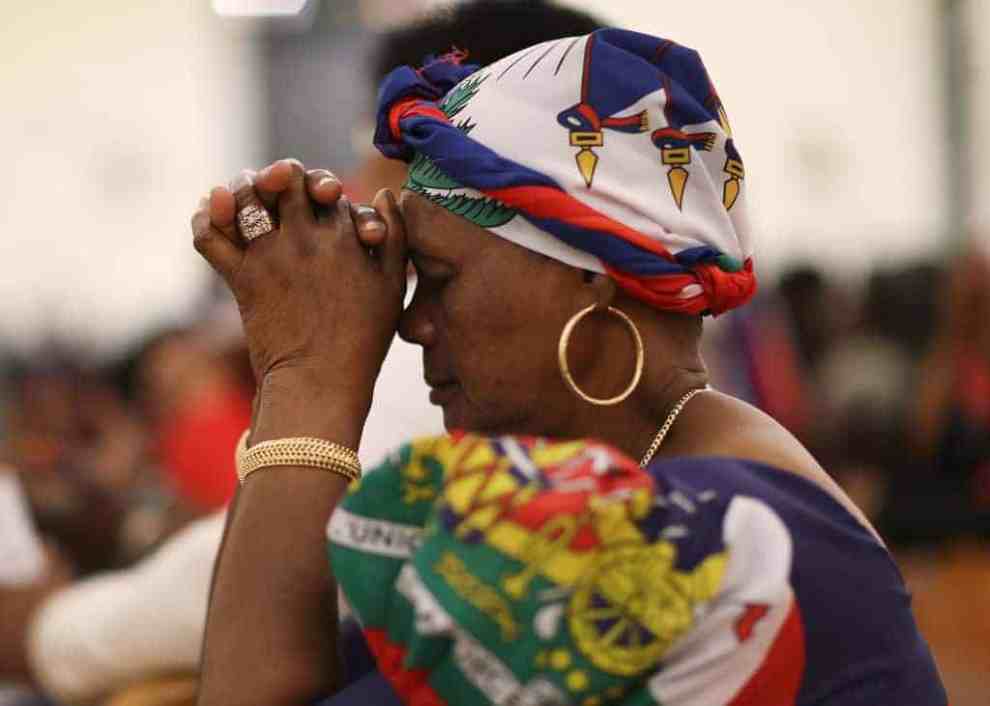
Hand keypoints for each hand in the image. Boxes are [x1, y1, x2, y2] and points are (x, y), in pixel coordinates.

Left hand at [191, 160, 406, 442]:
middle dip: (278, 175)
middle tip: (274, 182)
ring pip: (245, 199)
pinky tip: (209, 211)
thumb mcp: (393, 286)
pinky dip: (204, 219)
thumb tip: (385, 194)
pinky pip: (210, 237)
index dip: (320, 185)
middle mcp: (307, 239)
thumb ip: (395, 236)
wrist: (322, 384)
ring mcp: (271, 257)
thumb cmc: (363, 340)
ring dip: (241, 189)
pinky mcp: (242, 279)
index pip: (326, 188)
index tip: (320, 198)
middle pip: (285, 180)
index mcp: (345, 237)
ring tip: (240, 193)